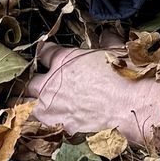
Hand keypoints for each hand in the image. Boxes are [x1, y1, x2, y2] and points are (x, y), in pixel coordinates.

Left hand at [28, 44, 159, 144]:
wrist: (133, 106)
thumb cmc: (127, 76)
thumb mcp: (117, 52)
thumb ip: (106, 41)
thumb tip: (107, 34)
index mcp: (64, 59)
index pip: (44, 52)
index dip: (46, 53)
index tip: (48, 55)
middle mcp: (52, 82)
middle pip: (30, 81)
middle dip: (34, 82)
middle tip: (40, 84)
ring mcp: (52, 107)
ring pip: (26, 104)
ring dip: (30, 103)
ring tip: (33, 105)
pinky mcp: (58, 126)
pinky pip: (39, 124)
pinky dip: (39, 123)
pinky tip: (42, 122)